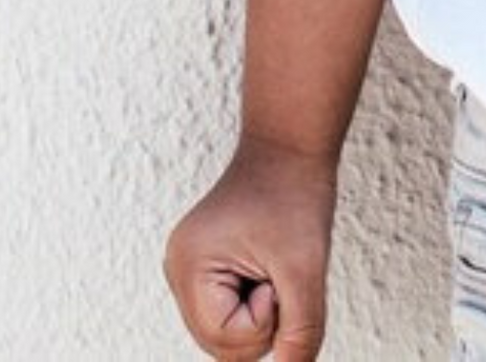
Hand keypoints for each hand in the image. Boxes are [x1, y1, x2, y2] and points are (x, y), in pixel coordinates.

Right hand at [162, 136, 338, 359]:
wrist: (291, 145)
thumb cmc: (297, 196)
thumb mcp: (308, 267)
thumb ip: (302, 330)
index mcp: (189, 268)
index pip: (229, 341)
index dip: (268, 317)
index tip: (280, 270)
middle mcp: (177, 271)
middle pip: (223, 345)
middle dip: (264, 318)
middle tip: (279, 269)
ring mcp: (186, 270)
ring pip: (228, 333)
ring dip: (261, 309)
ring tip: (272, 261)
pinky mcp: (203, 268)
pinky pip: (230, 311)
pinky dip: (256, 299)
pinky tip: (265, 263)